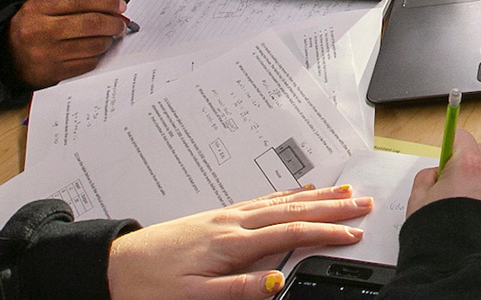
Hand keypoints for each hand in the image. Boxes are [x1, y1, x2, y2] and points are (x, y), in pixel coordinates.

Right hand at [7, 0, 126, 88]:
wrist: (5, 56)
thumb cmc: (32, 27)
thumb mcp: (45, 5)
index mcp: (38, 8)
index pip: (80, 0)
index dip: (106, 1)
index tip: (119, 5)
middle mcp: (41, 30)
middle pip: (90, 23)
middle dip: (113, 22)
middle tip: (120, 23)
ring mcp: (47, 54)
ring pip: (93, 45)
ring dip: (108, 40)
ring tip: (108, 36)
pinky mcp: (54, 73)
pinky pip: (88, 62)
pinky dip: (98, 55)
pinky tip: (96, 49)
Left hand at [108, 185, 370, 299]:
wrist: (117, 264)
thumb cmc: (151, 282)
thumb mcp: (194, 296)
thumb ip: (239, 288)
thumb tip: (277, 280)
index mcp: (231, 243)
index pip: (290, 234)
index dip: (326, 233)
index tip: (353, 234)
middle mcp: (232, 223)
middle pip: (293, 210)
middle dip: (332, 206)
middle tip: (363, 202)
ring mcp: (226, 216)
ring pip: (280, 201)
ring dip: (315, 196)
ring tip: (343, 191)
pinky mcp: (217, 216)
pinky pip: (262, 200)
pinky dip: (287, 195)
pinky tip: (296, 193)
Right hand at [407, 129, 480, 229]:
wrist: (458, 262)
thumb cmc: (439, 232)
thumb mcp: (418, 199)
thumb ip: (427, 177)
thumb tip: (435, 174)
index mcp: (469, 165)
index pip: (462, 137)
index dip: (451, 144)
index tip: (447, 148)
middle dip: (467, 162)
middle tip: (450, 181)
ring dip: (479, 181)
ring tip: (461, 203)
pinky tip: (473, 214)